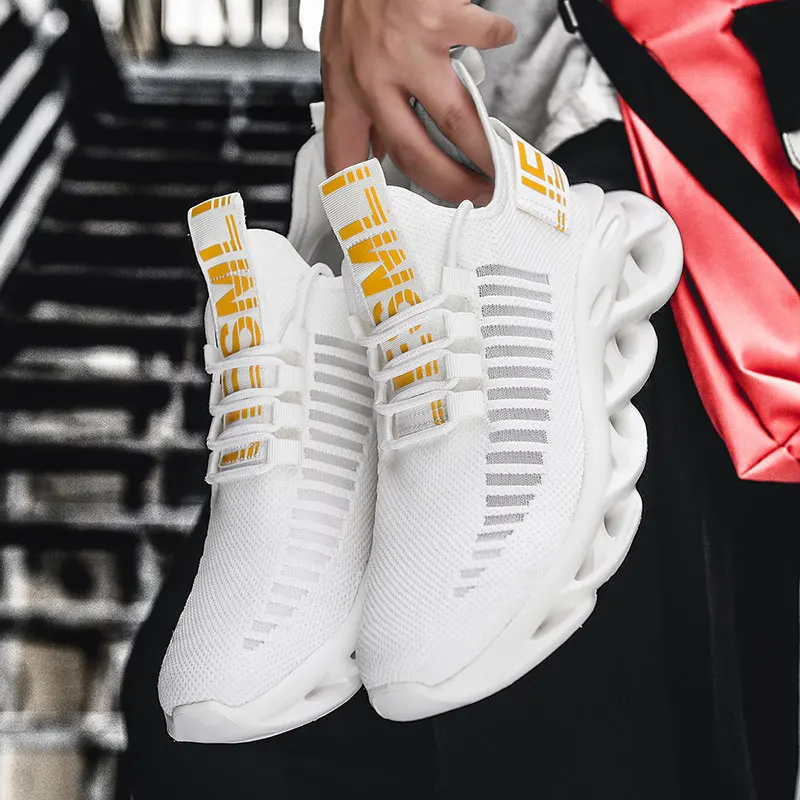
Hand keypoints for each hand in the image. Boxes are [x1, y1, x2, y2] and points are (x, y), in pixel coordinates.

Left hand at [321, 0, 515, 204]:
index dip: (362, 195)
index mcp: (346, 91)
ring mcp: (408, 52)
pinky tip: (501, 40)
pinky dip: (496, 40)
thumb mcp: (341, 58)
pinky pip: (481, 39)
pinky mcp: (440, 20)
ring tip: (503, 164)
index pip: (347, 157)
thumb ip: (362, 104)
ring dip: (486, 148)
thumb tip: (383, 150)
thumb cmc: (356, 0)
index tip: (383, 224)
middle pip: (417, 154)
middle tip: (476, 196)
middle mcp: (374, 79)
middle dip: (452, 184)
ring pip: (457, 119)